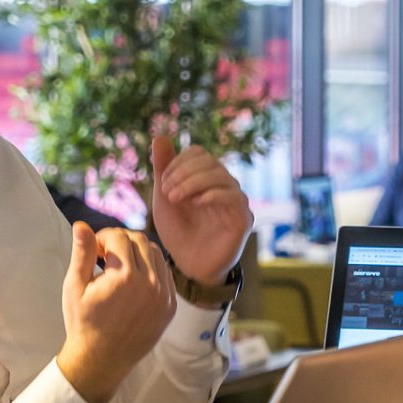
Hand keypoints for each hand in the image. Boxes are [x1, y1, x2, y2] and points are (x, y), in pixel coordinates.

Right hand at [57, 223, 176, 402]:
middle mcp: (150, 283)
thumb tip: (81, 225)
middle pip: (140, 240)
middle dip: (121, 241)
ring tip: (119, 267)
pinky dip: (151, 269)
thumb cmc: (83, 322)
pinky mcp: (170, 307)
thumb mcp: (75, 287)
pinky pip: (166, 274)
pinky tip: (134, 281)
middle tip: (105, 256)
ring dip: (137, 253)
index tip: (94, 250)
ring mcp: (164, 296)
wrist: (101, 360)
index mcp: (125, 276)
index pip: (119, 236)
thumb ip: (82, 253)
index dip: (103, 237)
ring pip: (156, 254)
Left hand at [149, 136, 251, 285]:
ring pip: (221, 176)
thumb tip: (159, 136)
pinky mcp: (243, 218)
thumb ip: (163, 169)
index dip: (178, 162)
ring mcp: (236, 201)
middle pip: (209, 162)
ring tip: (175, 199)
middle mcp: (224, 185)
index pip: (198, 153)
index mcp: (206, 177)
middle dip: (183, 173)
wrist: (189, 266)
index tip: (163, 183)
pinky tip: (196, 204)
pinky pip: (234, 196)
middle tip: (167, 192)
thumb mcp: (165, 198)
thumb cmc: (178, 232)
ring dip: (193, 183)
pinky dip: (212, 195)